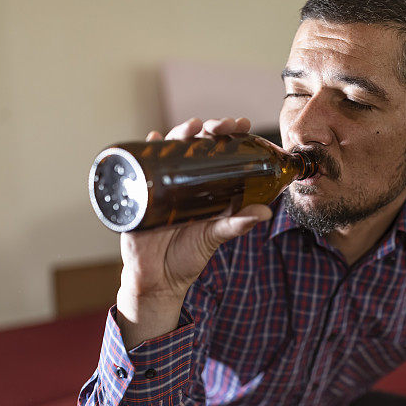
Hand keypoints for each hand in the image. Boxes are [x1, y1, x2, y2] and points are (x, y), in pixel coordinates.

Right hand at [116, 118, 271, 347]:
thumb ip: (238, 224)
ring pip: (168, 151)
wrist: (158, 281)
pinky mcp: (140, 197)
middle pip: (192, 145)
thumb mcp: (215, 237)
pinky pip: (139, 169)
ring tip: (192, 127)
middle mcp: (181, 181)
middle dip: (206, 129)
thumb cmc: (187, 257)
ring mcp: (159, 186)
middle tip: (220, 126)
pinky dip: (145, 151)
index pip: (216, 152)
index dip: (227, 135)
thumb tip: (266, 213)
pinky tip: (153, 139)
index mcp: (203, 187)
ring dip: (178, 134)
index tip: (242, 124)